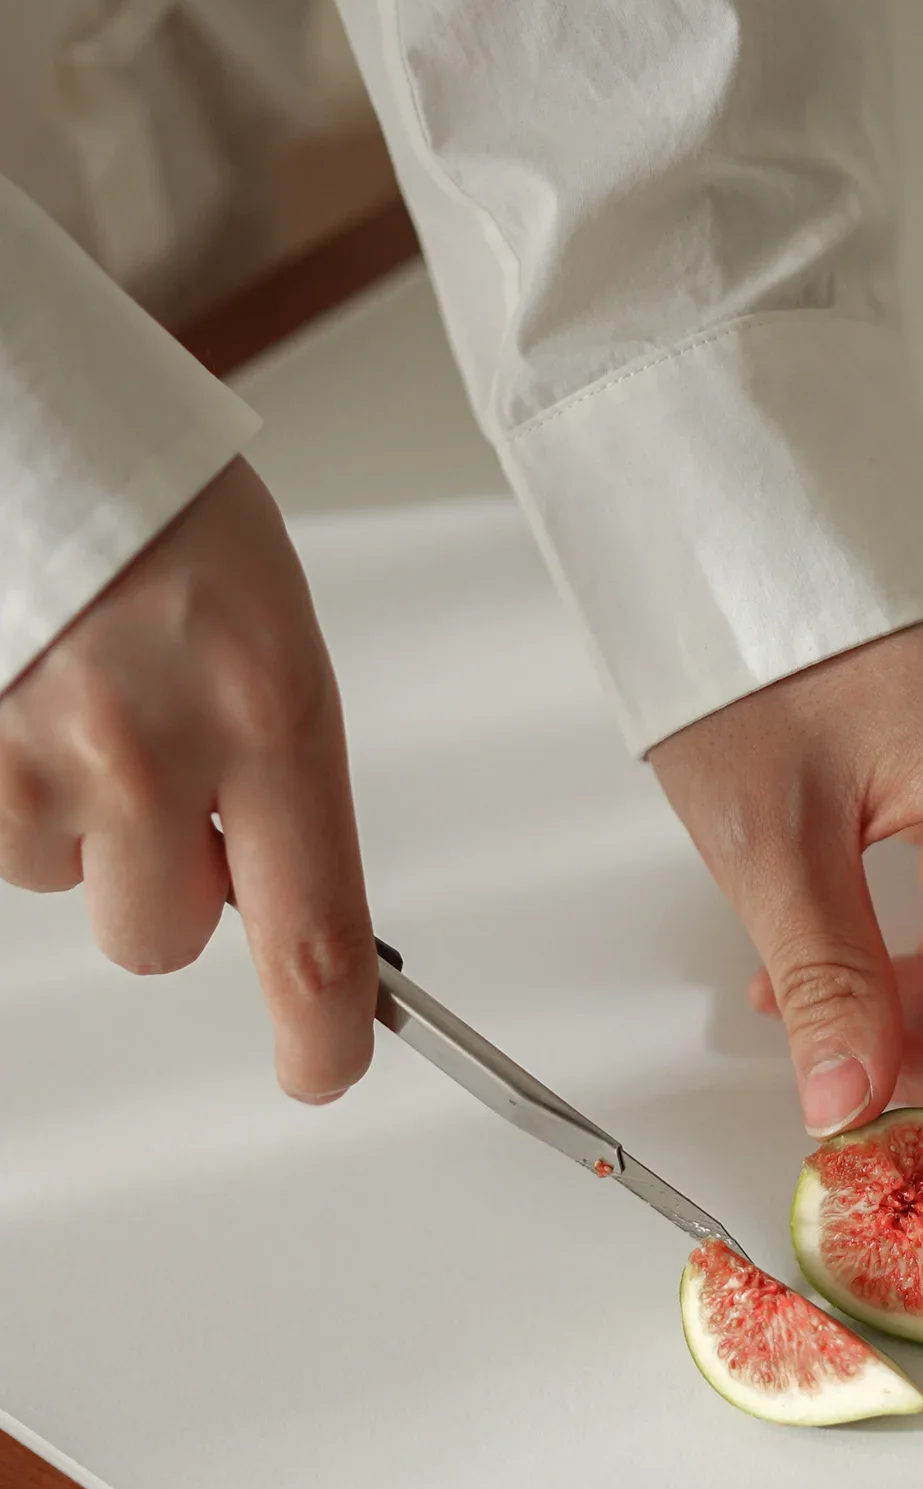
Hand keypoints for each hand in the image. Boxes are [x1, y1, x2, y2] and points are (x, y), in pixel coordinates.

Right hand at [0, 459, 375, 1100]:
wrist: (18, 417)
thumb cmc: (148, 503)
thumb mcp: (261, 631)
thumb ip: (270, 766)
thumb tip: (269, 890)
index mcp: (268, 712)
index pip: (315, 933)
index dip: (320, 1034)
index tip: (325, 1071)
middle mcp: (150, 753)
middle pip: (162, 936)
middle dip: (164, 882)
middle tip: (152, 769)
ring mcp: (32, 759)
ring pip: (63, 880)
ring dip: (72, 819)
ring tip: (72, 696)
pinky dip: (4, 782)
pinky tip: (19, 694)